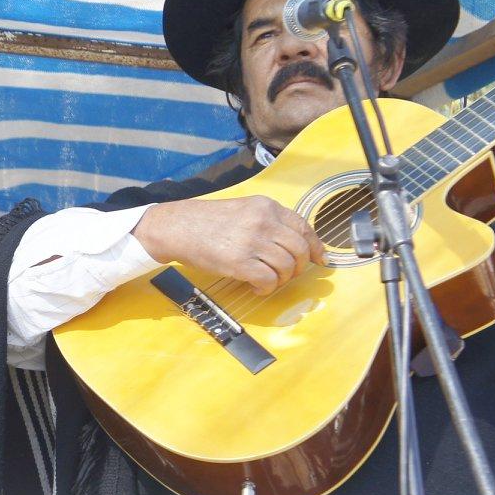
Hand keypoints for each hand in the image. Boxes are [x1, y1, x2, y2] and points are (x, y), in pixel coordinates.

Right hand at [132, 195, 326, 295]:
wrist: (176, 227)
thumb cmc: (206, 221)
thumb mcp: (243, 210)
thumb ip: (269, 222)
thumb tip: (294, 244)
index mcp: (265, 206)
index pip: (303, 226)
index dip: (315, 246)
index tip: (318, 259)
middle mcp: (263, 221)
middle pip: (299, 249)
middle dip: (298, 267)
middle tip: (286, 274)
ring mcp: (252, 241)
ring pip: (286, 267)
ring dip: (281, 280)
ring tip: (267, 281)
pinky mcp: (240, 262)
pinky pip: (268, 281)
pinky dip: (266, 289)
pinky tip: (256, 287)